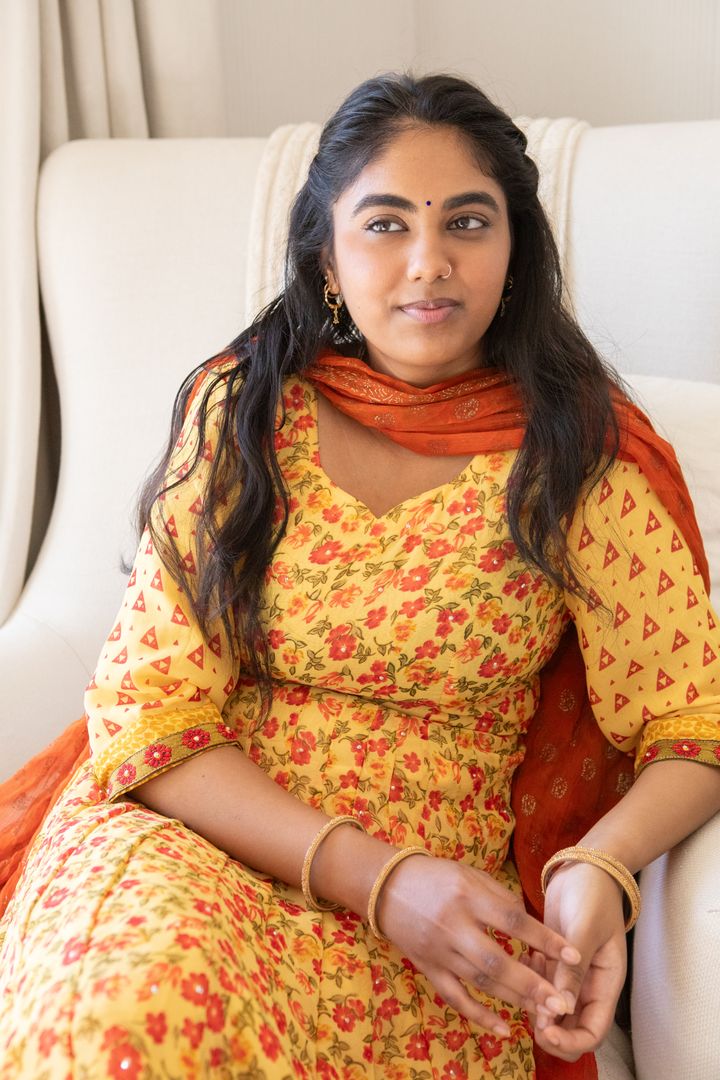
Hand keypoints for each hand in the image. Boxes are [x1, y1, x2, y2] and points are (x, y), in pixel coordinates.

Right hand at [375, 853, 581, 1034]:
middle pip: (496, 961)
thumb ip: (501, 898)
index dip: (544, 939)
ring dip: (514, 1001)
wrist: (387, 885)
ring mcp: (439, 950)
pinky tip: (504, 1029)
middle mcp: (454, 925)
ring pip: (480, 982)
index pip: (513, 921)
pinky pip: (455, 997)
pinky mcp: (428, 968)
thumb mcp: (470, 874)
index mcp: (467, 896)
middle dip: (532, 984)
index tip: (573, 955)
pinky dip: (479, 1015)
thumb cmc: (436, 876)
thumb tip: (532, 926)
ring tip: (545, 1014)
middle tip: (562, 1003)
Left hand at [534, 861, 626, 1060]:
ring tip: (522, 980)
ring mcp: (571, 974)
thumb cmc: (593, 894)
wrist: (585, 866)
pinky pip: (541, 984)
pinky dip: (530, 980)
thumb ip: (574, 968)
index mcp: (606, 984)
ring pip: (553, 1009)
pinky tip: (525, 958)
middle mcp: (590, 985)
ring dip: (536, 1004)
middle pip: (571, 1028)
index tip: (546, 1030)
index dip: (571, 1041)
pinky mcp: (553, 961)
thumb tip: (562, 1007)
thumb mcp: (585, 929)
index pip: (593, 1032)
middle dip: (550, 1030)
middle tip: (528, 1011)